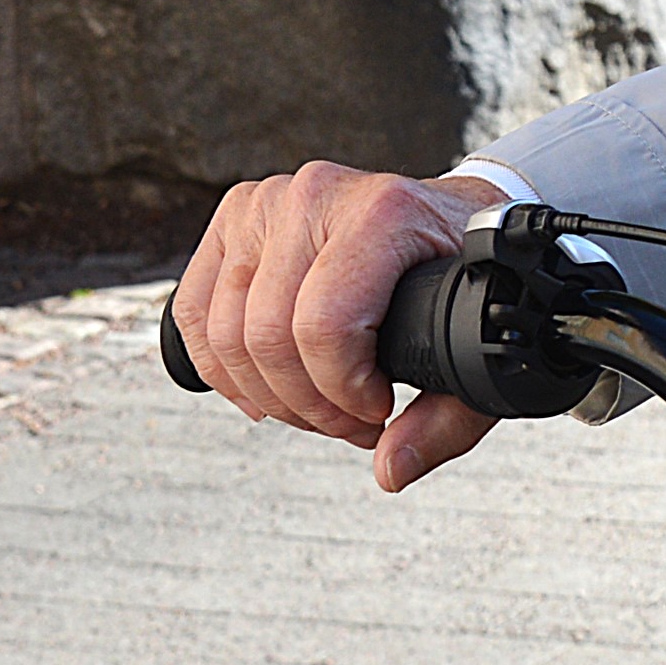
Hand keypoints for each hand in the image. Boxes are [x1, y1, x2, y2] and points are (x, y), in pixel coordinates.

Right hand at [179, 160, 508, 492]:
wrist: (449, 216)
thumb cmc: (458, 270)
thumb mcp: (473, 341)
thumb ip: (446, 420)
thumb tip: (390, 468)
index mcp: (383, 211)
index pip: (323, 327)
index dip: (344, 393)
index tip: (379, 409)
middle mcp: (315, 196)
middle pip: (267, 337)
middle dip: (309, 407)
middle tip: (353, 422)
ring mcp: (266, 203)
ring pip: (224, 335)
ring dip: (268, 397)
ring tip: (320, 407)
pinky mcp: (233, 220)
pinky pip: (192, 314)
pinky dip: (223, 370)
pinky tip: (267, 392)